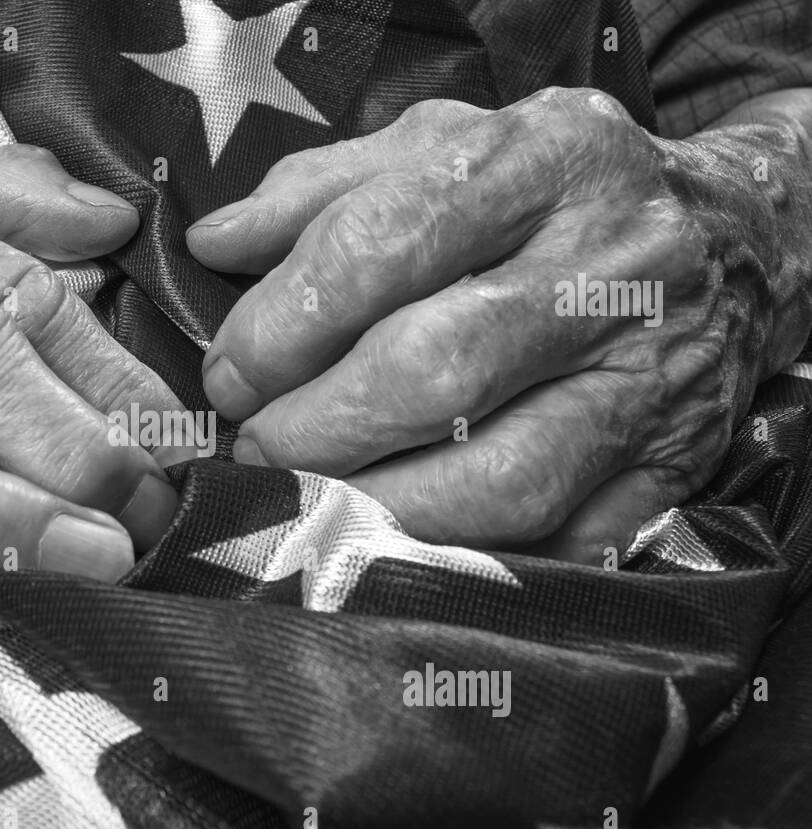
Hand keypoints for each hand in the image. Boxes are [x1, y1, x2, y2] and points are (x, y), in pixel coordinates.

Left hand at [188, 87, 811, 561]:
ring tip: (306, 501)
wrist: (738, 236)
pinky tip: (395, 545)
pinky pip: (560, 539)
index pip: (385, 243)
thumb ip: (322, 189)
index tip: (229, 375)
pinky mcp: (675, 464)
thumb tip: (214, 244)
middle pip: (436, 368)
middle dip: (315, 428)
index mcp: (544, 157)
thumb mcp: (447, 144)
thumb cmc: (554, 193)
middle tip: (254, 447)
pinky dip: (465, 559)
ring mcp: (651, 375)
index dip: (284, 325)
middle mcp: (612, 262)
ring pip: (501, 476)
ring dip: (377, 507)